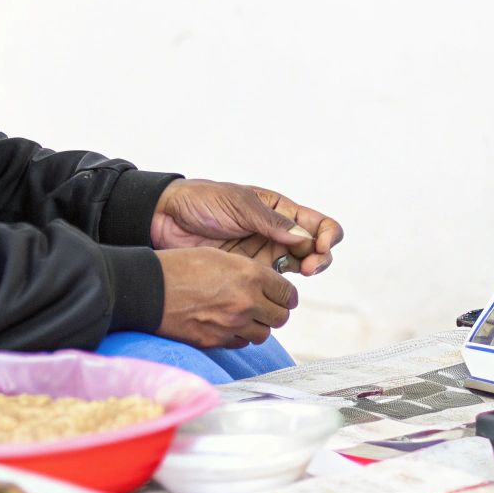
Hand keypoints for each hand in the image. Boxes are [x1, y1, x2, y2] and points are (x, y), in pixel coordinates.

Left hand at [151, 179, 342, 276]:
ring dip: (306, 272)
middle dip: (320, 258)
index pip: (318, 223)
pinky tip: (277, 290)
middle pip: (315, 248)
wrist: (166, 219)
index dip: (327, 235)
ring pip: (299, 267)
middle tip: (309, 267)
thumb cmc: (202, 202)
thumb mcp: (239, 204)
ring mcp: (265, 254)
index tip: (319, 246)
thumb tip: (305, 239)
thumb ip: (272, 222)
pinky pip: (274, 284)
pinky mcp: (250, 273)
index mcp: (280, 209)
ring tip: (299, 276)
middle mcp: (278, 233)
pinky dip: (282, 289)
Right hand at [155, 247, 298, 347]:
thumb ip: (248, 272)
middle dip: (276, 312)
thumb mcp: (220, 257)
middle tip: (268, 307)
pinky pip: (240, 343)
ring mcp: (232, 325)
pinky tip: (229, 325)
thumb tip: (266, 285)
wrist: (148, 290)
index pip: (287, 294)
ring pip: (263, 334)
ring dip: (259, 326)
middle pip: (280, 317)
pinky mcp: (216, 341)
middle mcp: (246, 303)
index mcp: (250, 277)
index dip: (287, 296)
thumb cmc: (181, 266)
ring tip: (246, 317)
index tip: (284, 297)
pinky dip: (240, 336)